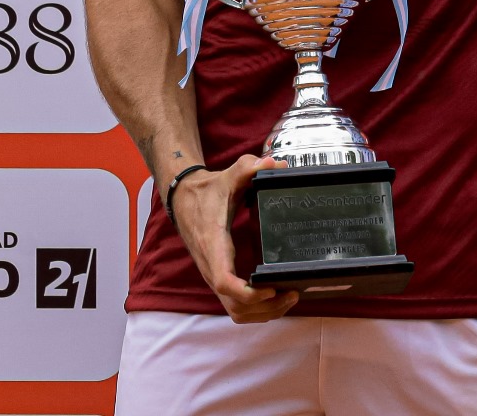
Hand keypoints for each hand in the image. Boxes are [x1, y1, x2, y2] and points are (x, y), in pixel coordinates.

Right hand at [168, 155, 298, 323]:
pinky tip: (274, 298)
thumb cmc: (209, 190)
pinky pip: (234, 305)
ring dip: (261, 313)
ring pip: (234, 311)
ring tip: (288, 298)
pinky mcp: (219, 277)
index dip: (245, 293)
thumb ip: (250, 167)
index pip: (223, 280)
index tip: (270, 289)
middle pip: (233, 305)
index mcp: (214, 244)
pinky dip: (254, 310)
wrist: (184, 199)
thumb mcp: (230, 174)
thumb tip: (274, 164)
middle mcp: (212, 266)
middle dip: (264, 308)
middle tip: (292, 293)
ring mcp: (214, 274)